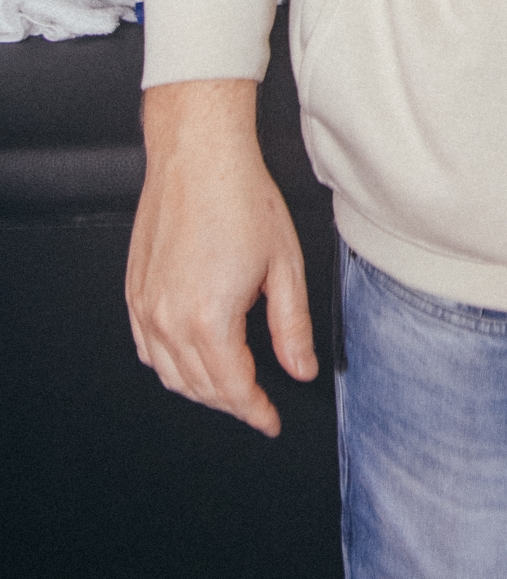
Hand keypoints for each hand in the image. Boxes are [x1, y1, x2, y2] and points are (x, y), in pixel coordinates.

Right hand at [125, 79, 316, 438]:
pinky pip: (147, 350)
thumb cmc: (241, 199)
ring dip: (201, 389)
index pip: (234, 389)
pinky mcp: (134, 293)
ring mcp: (145, 308)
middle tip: (258, 404)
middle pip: (200, 388)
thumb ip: (292, 327)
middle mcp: (169, 320)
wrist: (198, 157)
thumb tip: (299, 369)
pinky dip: (170, 366)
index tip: (271, 420)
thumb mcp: (285, 266)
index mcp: (209, 319)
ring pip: (170, 375)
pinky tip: (191, 360)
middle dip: (232, 403)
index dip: (256, 412)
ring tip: (231, 387)